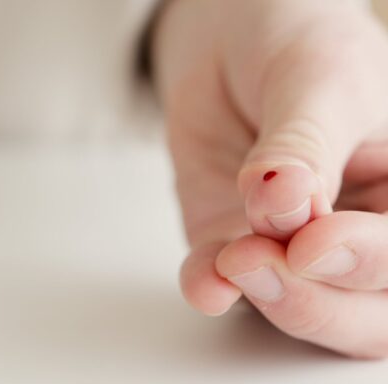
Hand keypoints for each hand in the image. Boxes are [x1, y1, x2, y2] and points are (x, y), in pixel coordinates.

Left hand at [153, 0, 387, 357]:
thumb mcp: (317, 78)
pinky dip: (211, 287)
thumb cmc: (295, 45)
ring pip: (296, 308)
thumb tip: (286, 202)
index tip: (313, 242)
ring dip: (264, 299)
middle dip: (313, 300)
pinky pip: (224, 281)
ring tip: (230, 263)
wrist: (231, 46)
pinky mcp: (231, 238)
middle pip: (362, 312)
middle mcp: (355, 229)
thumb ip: (304, 146)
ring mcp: (289, 243)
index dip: (366, 262)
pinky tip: (205, 281)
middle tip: (264, 261)